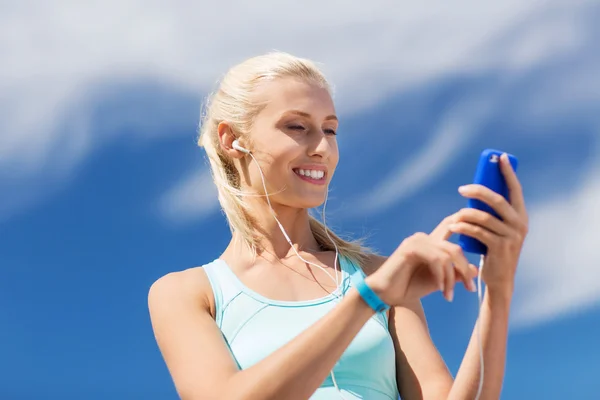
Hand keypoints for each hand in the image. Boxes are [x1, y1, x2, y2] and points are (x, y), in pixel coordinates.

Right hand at [366, 229, 478, 305]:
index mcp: (430, 241)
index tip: (485, 238)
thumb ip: (454, 274)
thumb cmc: (410, 287)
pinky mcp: (411, 248)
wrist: (386, 295)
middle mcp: (424, 237)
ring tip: (449, 295)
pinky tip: (440, 289)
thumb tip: (475, 270)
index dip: (467, 226)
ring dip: (452, 278)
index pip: (451, 228)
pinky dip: (441, 276)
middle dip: (465, 269)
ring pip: (448, 255)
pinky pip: (436, 259)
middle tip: (470, 289)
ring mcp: (417, 240)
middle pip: (455, 247)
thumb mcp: (438, 281)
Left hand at [448, 153, 528, 292]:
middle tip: (462, 188)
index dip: (508, 172)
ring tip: (455, 214)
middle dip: (479, 191)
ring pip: (484, 217)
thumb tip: (475, 190)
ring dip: (466, 213)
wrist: (499, 279)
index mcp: (521, 216)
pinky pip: (478, 232)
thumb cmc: (494, 250)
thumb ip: (493, 213)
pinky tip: (453, 226)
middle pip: (497, 200)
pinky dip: (463, 228)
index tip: (499, 157)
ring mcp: (511, 236)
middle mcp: (520, 224)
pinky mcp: (500, 248)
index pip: (515, 189)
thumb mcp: (497, 229)